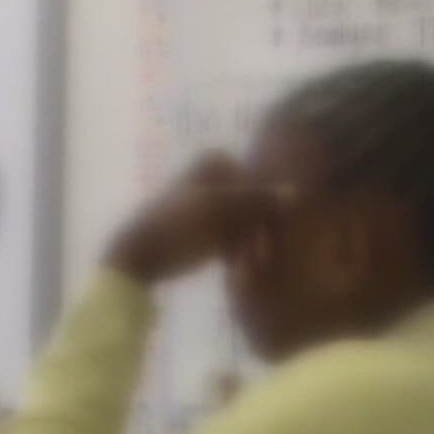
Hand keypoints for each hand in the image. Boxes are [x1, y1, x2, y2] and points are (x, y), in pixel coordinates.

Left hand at [104, 152, 280, 282]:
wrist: (139, 255)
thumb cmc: (173, 225)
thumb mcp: (216, 209)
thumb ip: (255, 200)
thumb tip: (294, 194)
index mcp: (216, 161)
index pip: (258, 183)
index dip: (262, 209)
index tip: (262, 235)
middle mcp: (217, 178)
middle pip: (253, 204)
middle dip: (255, 231)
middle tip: (257, 259)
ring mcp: (214, 205)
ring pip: (247, 223)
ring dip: (249, 245)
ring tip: (245, 268)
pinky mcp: (210, 230)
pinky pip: (236, 238)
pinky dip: (238, 253)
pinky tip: (238, 271)